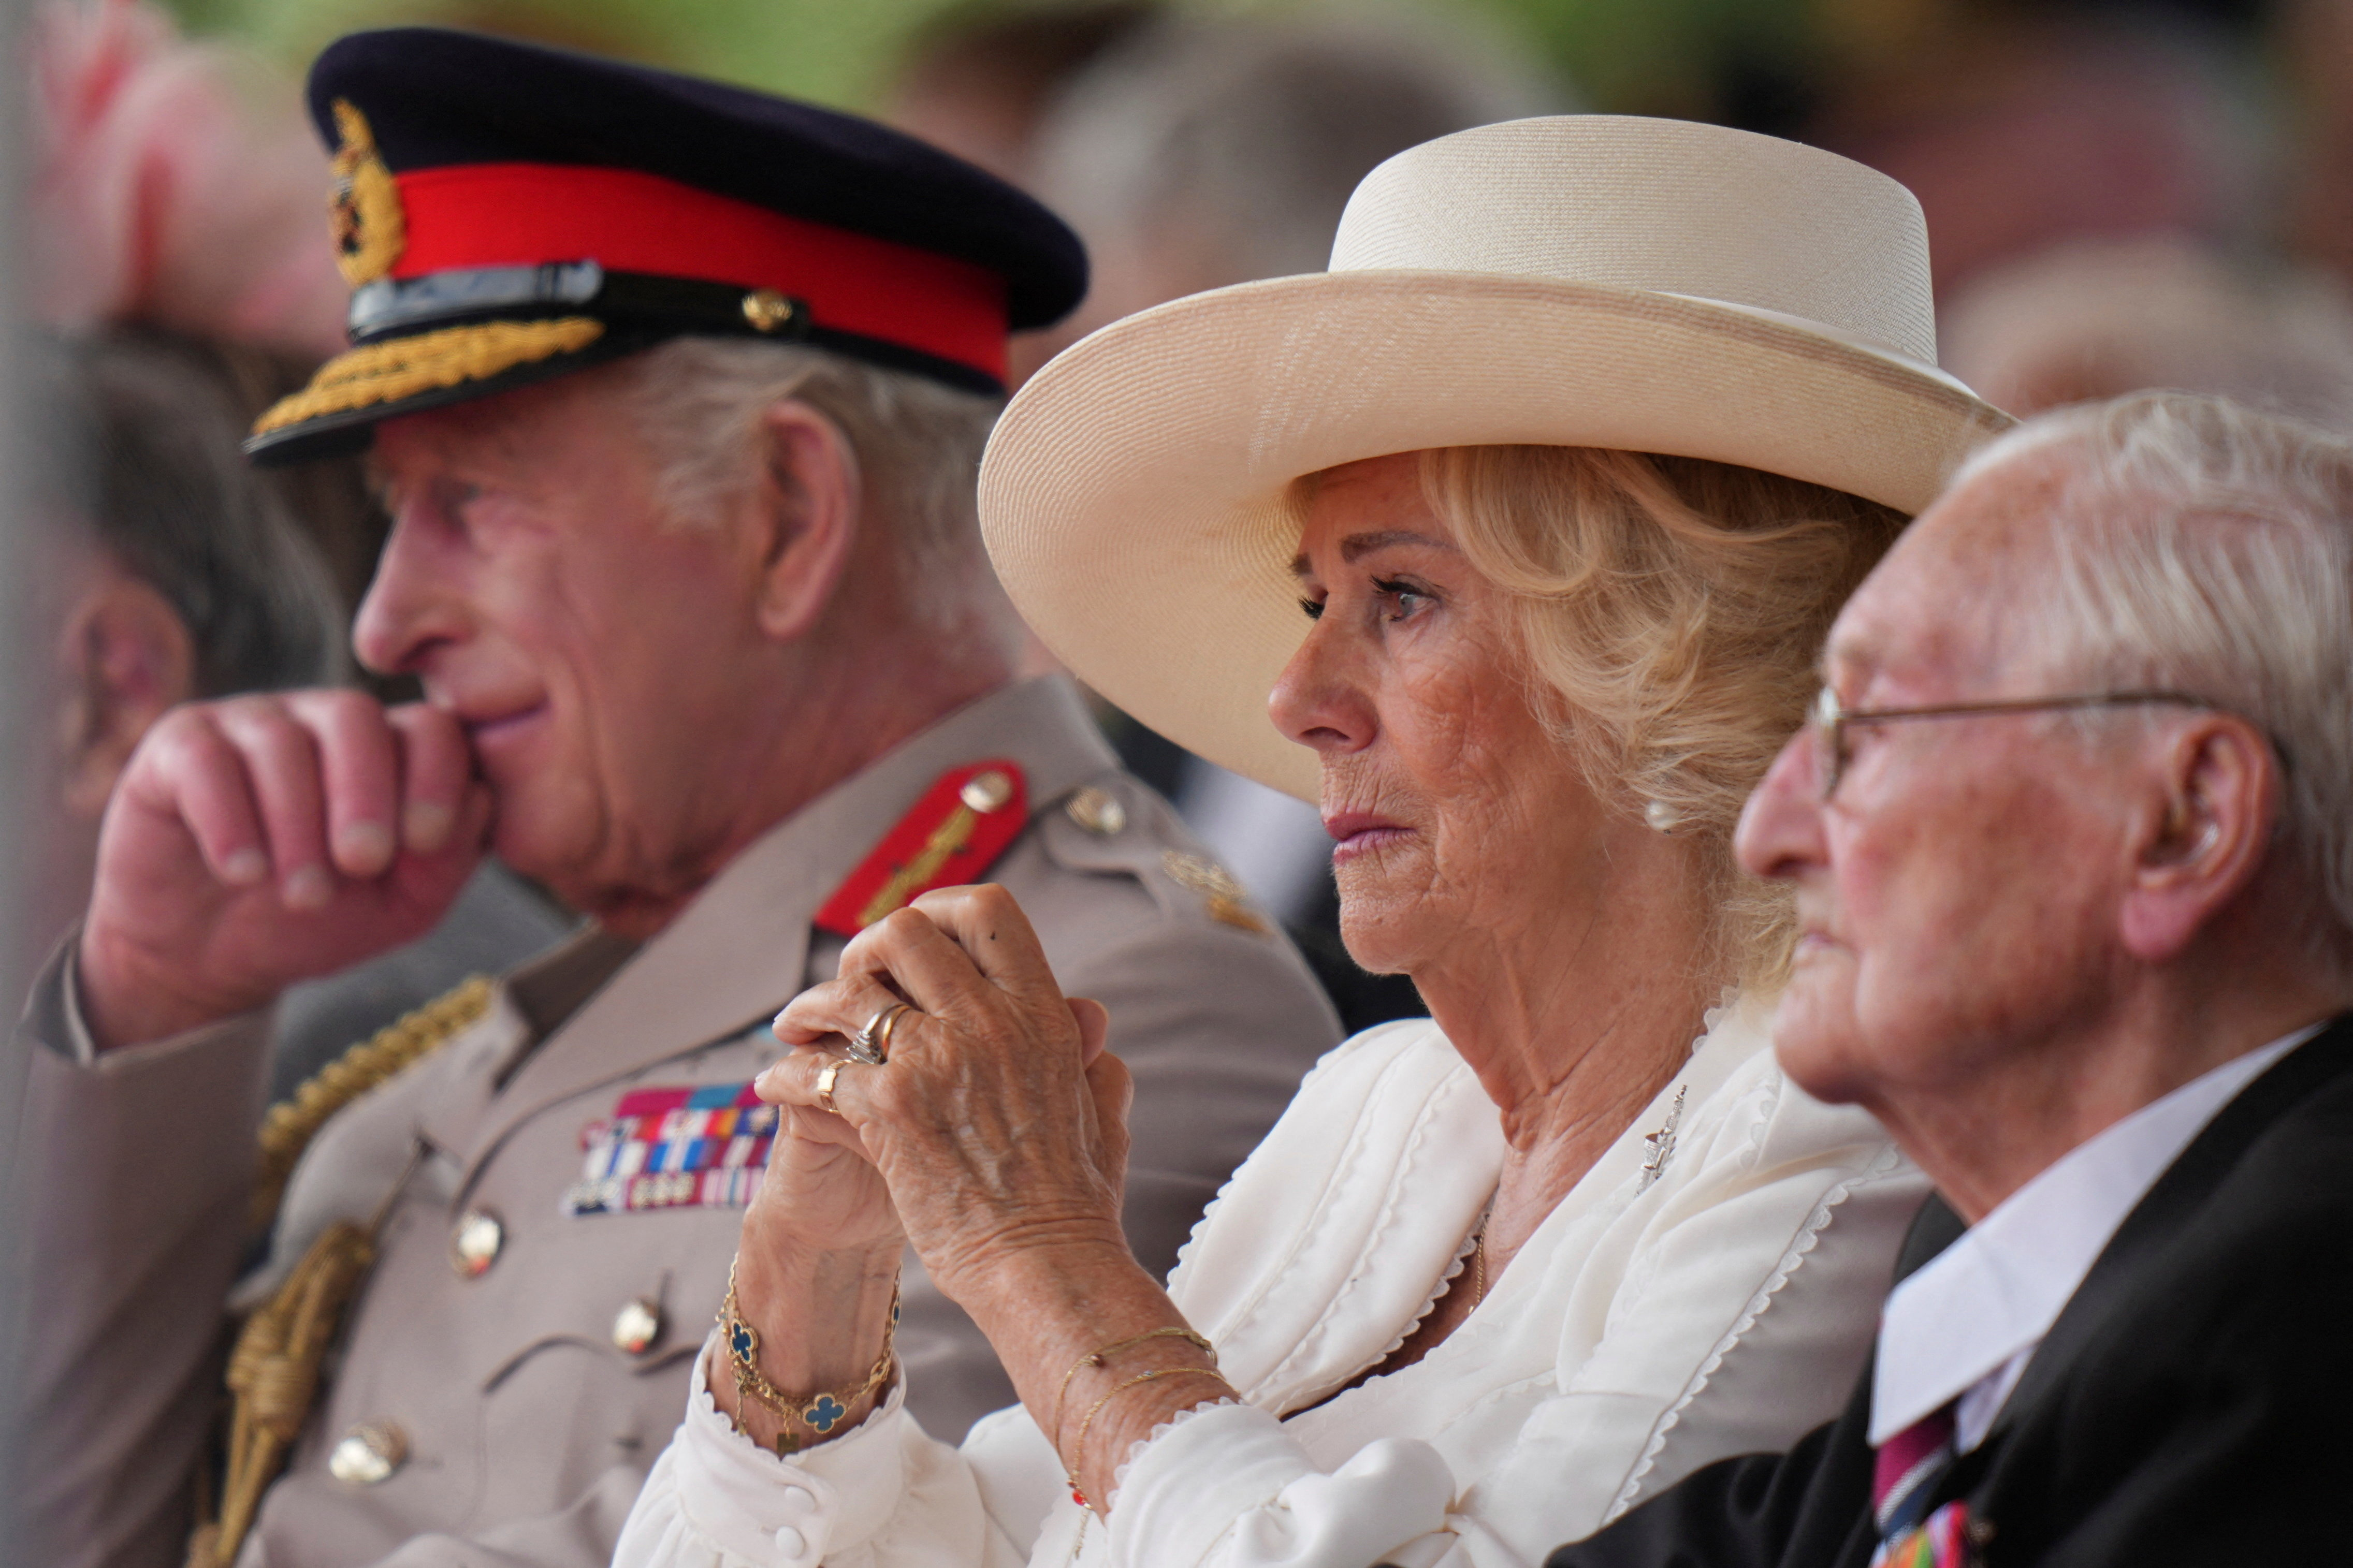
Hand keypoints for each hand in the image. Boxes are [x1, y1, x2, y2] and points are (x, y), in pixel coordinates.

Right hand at [78, 691, 492, 1047]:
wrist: (211, 957)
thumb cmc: (321, 921)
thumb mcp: (403, 905)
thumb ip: (449, 859)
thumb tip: (478, 800)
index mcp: (389, 749)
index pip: (431, 728)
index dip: (436, 778)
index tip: (426, 842)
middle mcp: (321, 722)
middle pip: (357, 718)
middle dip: (367, 794)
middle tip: (362, 862)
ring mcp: (249, 724)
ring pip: (282, 741)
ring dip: (298, 824)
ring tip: (303, 894)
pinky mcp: (180, 744)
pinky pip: (208, 759)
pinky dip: (231, 820)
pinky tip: (243, 871)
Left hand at [763, 884, 1132, 1309]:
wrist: (1044, 1265)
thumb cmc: (1075, 1200)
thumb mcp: (1104, 1111)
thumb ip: (1094, 1056)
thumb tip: (1091, 1019)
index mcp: (1040, 1014)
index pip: (988, 913)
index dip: (940, 908)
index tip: (917, 934)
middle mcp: (987, 1022)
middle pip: (904, 932)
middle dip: (864, 950)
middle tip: (850, 981)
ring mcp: (935, 1061)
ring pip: (850, 991)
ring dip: (810, 1005)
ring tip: (793, 1027)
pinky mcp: (889, 1110)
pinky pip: (816, 1069)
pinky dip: (785, 1075)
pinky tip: (772, 1085)